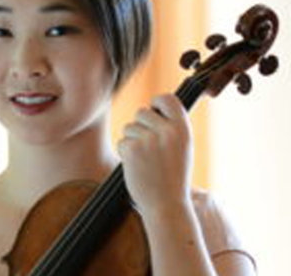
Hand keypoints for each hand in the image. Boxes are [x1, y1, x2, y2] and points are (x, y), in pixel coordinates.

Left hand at [117, 94, 193, 218]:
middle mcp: (167, 131)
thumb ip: (171, 128)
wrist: (167, 205)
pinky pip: (122, 142)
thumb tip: (154, 107)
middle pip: (141, 112)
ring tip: (145, 160)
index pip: (167, 99)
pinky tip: (137, 167)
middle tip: (148, 147)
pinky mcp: (132, 149)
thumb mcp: (182, 148)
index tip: (154, 109)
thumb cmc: (173, 178)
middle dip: (140, 126)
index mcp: (183, 130)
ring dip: (132, 141)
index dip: (157, 102)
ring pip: (129, 128)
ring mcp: (149, 140)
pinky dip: (125, 153)